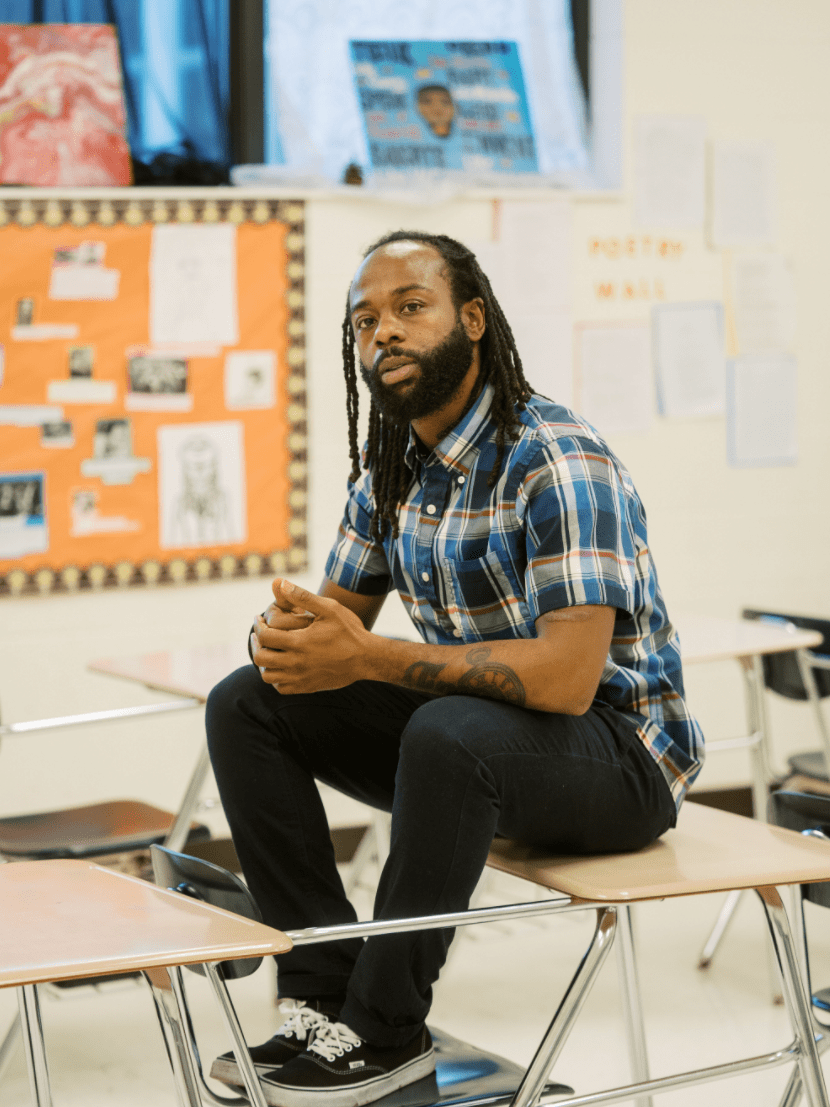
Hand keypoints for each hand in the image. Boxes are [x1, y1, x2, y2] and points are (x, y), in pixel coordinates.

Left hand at [251, 578, 371, 692]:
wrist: (367, 658)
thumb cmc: (349, 631)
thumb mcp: (328, 608)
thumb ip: (302, 596)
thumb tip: (280, 582)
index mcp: (299, 642)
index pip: (264, 637)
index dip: (258, 626)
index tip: (259, 619)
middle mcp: (296, 663)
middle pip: (261, 658)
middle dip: (256, 643)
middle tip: (259, 634)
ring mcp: (301, 677)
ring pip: (267, 676)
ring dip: (263, 663)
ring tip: (268, 650)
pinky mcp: (307, 687)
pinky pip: (281, 688)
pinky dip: (275, 678)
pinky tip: (281, 666)